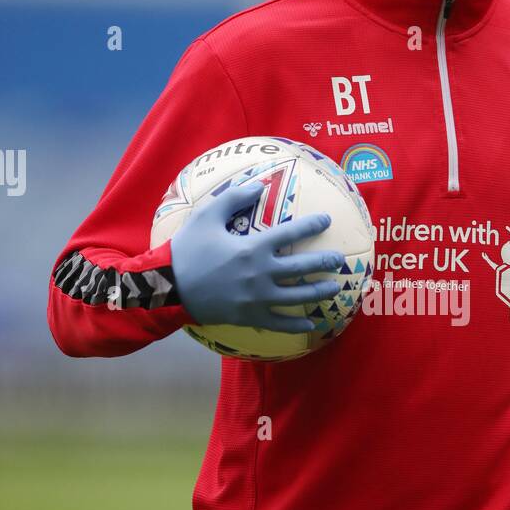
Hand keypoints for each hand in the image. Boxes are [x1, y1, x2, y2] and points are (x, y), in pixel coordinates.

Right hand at [170, 178, 346, 331]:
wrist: (168, 288)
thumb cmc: (186, 250)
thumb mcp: (206, 216)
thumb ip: (234, 197)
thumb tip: (260, 184)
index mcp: (253, 247)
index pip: (291, 233)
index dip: (312, 225)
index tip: (327, 220)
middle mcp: (261, 273)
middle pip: (302, 267)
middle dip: (325, 262)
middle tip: (341, 260)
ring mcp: (258, 298)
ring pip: (298, 296)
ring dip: (319, 292)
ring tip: (335, 288)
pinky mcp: (250, 316)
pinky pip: (280, 322)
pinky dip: (298, 324)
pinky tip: (313, 324)